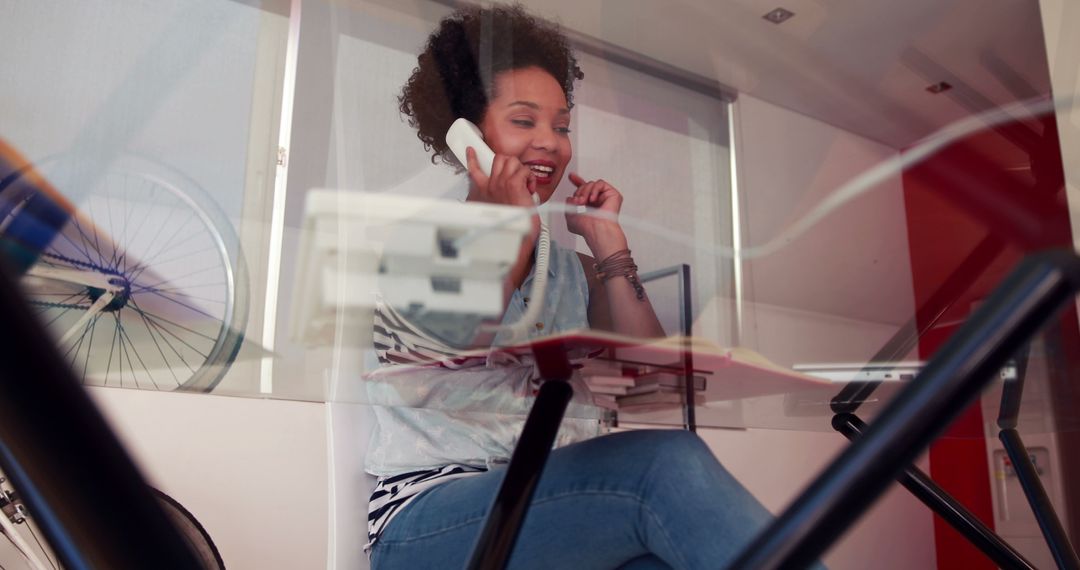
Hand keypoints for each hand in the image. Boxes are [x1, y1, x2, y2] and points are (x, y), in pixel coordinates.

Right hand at [466, 147, 539, 283]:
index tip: (471, 151)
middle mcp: (491, 185)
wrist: (515, 235)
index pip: (474, 169)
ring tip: (524, 184)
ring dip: (522, 170)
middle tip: (516, 175)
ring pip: (512, 161)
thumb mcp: (491, 211)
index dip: (472, 158)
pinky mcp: (514, 184)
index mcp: (483, 191)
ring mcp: (502, 183)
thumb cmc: (507, 225)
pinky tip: (529, 189)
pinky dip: (530, 178)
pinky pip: (524, 171)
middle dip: (510, 163)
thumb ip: (488, 202)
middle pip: (499, 158)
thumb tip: (489, 199)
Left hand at [565, 172, 626, 256]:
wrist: (596, 230)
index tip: (571, 176)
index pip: (583, 190)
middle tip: (578, 201)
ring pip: (591, 183)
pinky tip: (592, 199)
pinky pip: (600, 183)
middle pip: (585, 185)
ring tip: (583, 202)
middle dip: (578, 191)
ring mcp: (605, 197)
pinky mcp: (613, 194)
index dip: (577, 181)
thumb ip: (568, 205)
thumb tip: (570, 197)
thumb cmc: (586, 228)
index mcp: (588, 205)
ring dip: (585, 191)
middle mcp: (597, 201)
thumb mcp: (570, 217)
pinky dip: (594, 189)